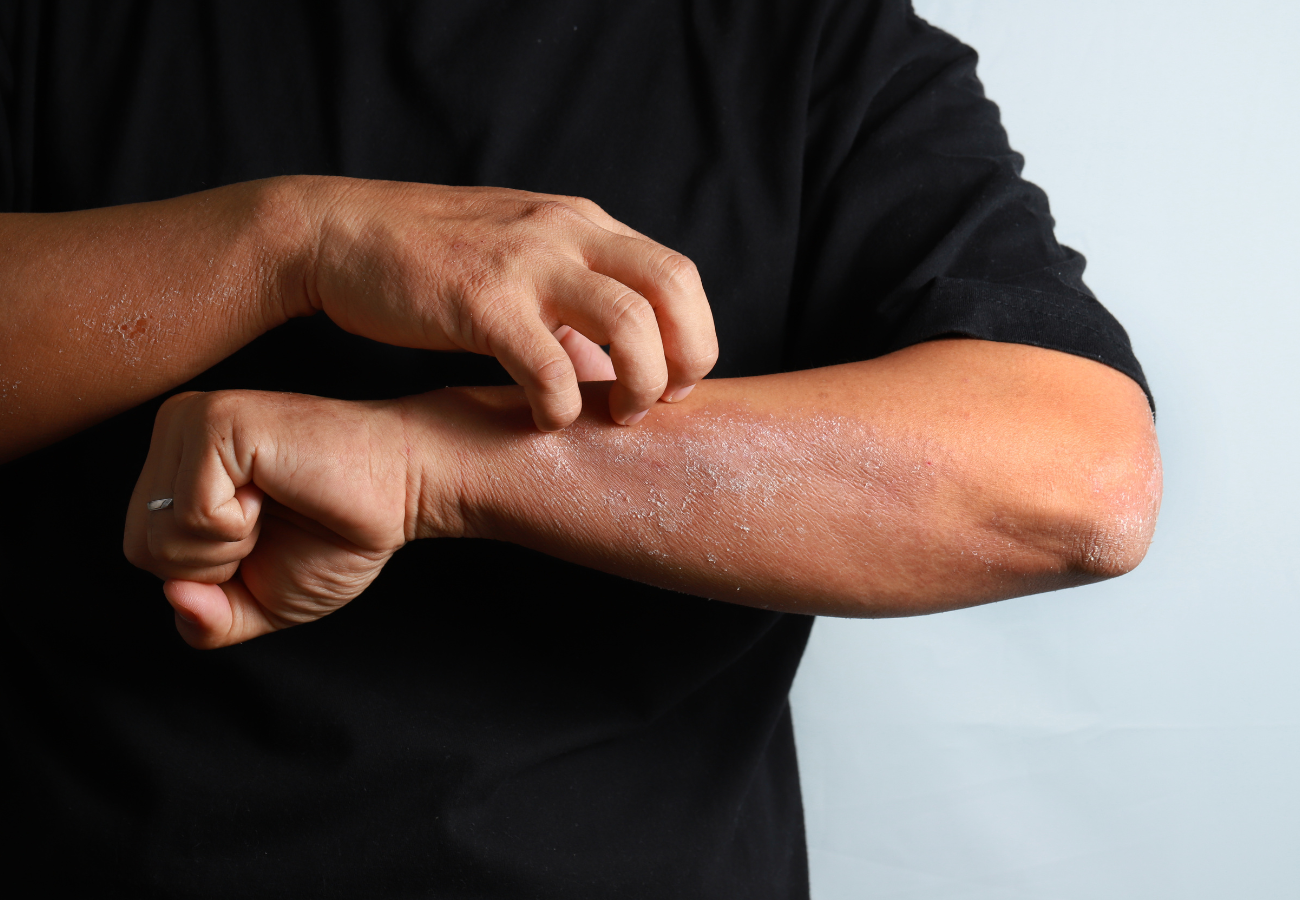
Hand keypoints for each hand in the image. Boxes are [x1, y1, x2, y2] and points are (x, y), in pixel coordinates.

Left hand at [123, 390, 458, 647]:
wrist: (404, 492)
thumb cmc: (340, 532)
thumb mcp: (261, 600)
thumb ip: (206, 620)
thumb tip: (173, 596)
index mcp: (177, 459)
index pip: (142, 550)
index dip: (206, 575)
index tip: (263, 537)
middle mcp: (175, 427)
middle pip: (142, 546)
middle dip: (213, 566)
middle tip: (271, 524)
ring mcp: (193, 419)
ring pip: (161, 532)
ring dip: (229, 546)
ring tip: (274, 505)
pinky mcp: (219, 422)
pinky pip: (192, 514)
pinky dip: (238, 526)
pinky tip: (274, 492)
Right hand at [298, 179, 717, 429]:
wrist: (337, 234)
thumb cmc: (428, 259)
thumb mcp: (517, 258)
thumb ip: (569, 301)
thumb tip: (607, 365)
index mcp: (581, 223)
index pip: (677, 273)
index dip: (692, 334)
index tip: (674, 381)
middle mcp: (565, 233)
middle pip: (674, 288)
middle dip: (686, 357)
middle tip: (658, 403)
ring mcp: (525, 263)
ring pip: (630, 324)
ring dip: (638, 383)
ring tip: (615, 416)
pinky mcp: (481, 301)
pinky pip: (552, 366)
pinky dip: (563, 406)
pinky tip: (545, 421)